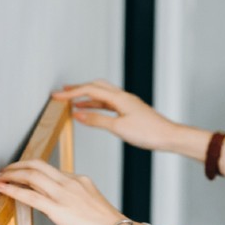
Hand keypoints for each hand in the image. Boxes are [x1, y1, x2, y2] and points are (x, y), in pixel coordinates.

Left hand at [0, 158, 126, 224]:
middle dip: (17, 166)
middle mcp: (71, 182)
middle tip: (4, 171)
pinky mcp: (58, 209)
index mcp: (80, 180)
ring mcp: (64, 194)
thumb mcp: (91, 206)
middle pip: (37, 164)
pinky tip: (1, 188)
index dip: (30, 171)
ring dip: (11, 174)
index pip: (49, 171)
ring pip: (31, 174)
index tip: (19, 174)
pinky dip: (12, 189)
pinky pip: (29, 195)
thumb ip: (72, 202)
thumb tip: (52, 208)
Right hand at [51, 79, 181, 151]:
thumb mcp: (118, 128)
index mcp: (118, 98)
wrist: (168, 136)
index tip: (56, 96)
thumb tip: (78, 115)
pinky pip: (108, 104)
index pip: (89, 91)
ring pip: (101, 95)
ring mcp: (126, 103)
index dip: (71, 93)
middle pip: (95, 87)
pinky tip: (90, 112)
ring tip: (72, 102)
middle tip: (62, 93)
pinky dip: (96, 105)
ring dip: (86, 97)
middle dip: (77, 89)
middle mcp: (122, 97)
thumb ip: (96, 120)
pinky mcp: (129, 110)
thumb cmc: (148, 132)